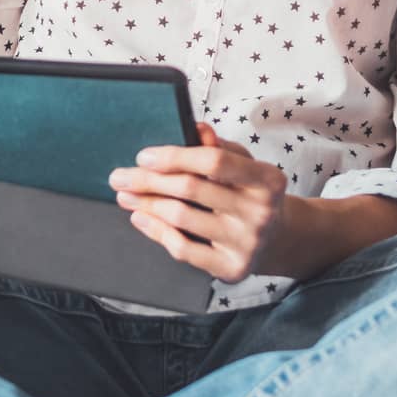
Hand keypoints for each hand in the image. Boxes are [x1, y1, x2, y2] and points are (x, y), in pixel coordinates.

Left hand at [108, 121, 288, 283]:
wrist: (277, 239)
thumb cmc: (249, 192)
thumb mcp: (243, 164)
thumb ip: (219, 147)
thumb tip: (197, 128)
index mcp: (268, 179)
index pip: (214, 161)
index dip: (175, 157)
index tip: (144, 156)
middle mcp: (261, 212)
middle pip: (191, 189)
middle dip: (148, 181)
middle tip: (120, 176)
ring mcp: (247, 243)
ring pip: (182, 218)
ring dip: (146, 204)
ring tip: (125, 195)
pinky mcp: (232, 268)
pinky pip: (184, 249)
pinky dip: (156, 232)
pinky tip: (140, 218)